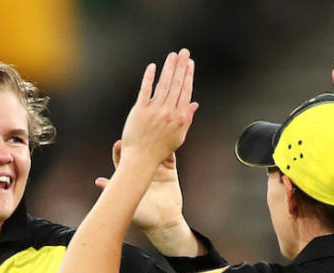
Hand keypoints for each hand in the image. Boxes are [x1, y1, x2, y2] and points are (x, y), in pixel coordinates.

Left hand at [96, 140, 185, 237]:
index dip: (120, 150)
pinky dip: (168, 148)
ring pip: (154, 152)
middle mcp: (142, 172)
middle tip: (133, 135)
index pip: (122, 159)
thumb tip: (98, 181)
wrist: (163, 224)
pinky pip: (170, 156)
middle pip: (138, 152)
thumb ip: (112, 190)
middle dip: (136, 143)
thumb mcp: (125, 202)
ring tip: (151, 134)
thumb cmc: (142, 217)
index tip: (118, 144)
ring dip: (153, 142)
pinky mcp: (170, 172)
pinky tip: (166, 141)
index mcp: (129, 178)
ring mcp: (157, 171)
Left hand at [118, 49, 197, 169]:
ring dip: (168, 68)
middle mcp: (168, 112)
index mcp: (180, 117)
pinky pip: (145, 90)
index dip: (188, 75)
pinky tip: (153, 67)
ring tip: (172, 56)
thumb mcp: (179, 135)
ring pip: (163, 84)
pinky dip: (149, 78)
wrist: (141, 159)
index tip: (189, 63)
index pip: (185, 91)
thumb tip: (194, 104)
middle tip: (183, 52)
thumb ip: (186, 118)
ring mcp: (154, 110)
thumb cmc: (160, 149)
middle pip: (176, 84)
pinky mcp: (140, 110)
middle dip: (181, 66)